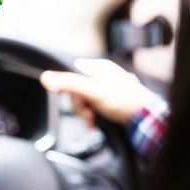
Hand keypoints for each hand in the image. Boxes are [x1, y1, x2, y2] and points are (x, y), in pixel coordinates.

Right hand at [41, 59, 156, 126]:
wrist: (144, 119)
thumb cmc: (123, 100)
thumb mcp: (91, 90)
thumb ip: (68, 83)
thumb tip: (45, 77)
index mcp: (97, 67)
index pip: (71, 72)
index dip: (69, 87)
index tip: (74, 97)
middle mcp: (101, 77)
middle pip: (76, 90)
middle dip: (79, 105)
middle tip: (87, 111)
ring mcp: (105, 90)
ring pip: (83, 101)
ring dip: (85, 113)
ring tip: (93, 119)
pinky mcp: (109, 103)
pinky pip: (92, 108)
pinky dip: (92, 117)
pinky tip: (96, 122)